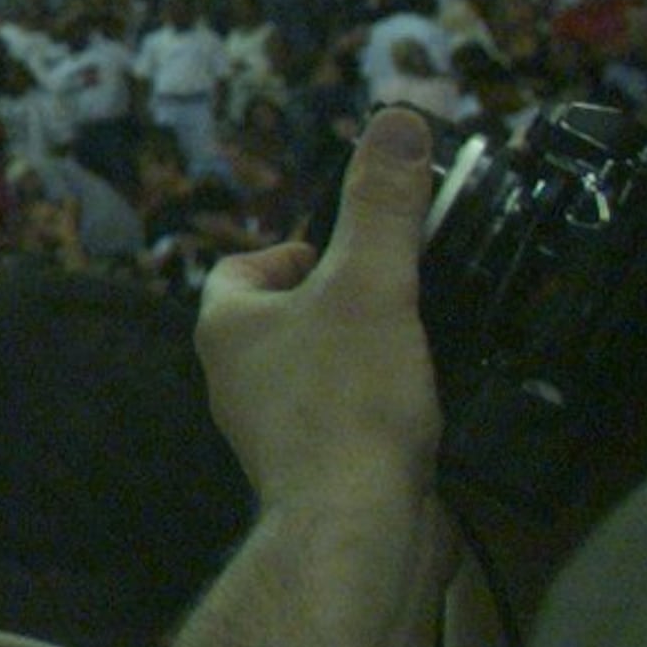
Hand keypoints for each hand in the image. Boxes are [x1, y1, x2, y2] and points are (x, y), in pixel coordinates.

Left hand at [198, 106, 439, 513]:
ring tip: (416, 345)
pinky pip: (342, 419)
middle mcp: (233, 378)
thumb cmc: (347, 400)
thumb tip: (397, 119)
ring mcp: (271, 431)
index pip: (244, 269)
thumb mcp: (372, 284)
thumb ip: (384, 205)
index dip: (296, 252)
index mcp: (224, 326)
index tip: (352, 253)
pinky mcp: (315, 471)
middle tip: (396, 294)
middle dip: (337, 302)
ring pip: (314, 371)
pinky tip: (422, 406)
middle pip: (282, 319)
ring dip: (361, 355)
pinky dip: (377, 405)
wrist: (356, 528)